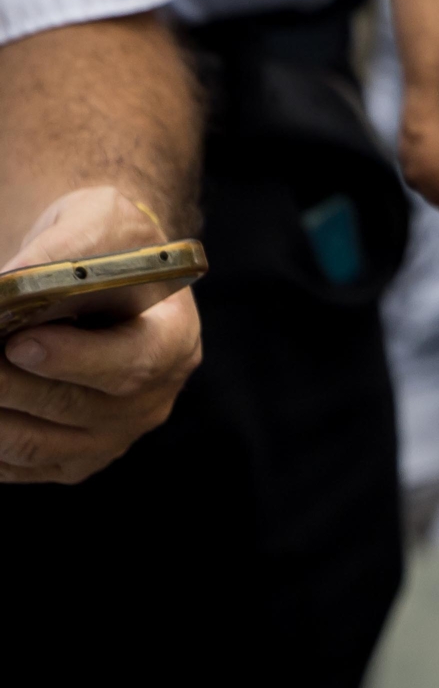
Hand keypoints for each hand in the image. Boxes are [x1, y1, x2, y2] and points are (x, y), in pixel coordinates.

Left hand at [0, 187, 202, 482]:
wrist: (101, 278)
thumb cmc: (105, 246)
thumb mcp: (98, 223)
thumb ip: (58, 253)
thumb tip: (2, 287)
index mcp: (173, 341)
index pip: (132, 365)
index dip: (75, 360)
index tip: (19, 342)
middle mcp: (150, 400)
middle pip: (72, 407)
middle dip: (7, 384)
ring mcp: (110, 437)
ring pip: (34, 442)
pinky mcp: (70, 461)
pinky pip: (16, 464)